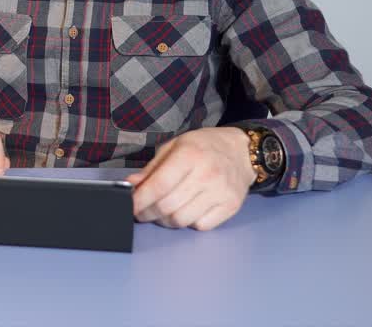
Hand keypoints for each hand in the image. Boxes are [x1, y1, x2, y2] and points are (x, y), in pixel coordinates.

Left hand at [125, 127, 254, 230]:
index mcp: (189, 155)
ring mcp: (221, 192)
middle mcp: (207, 175)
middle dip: (149, 213)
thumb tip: (131, 184)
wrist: (241, 152)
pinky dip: (189, 223)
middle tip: (142, 212)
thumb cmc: (203, 147)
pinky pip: (201, 226)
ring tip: (162, 213)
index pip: (159, 185)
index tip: (130, 206)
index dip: (140, 199)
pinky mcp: (231, 206)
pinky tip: (186, 211)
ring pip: (182, 220)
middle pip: (168, 206)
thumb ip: (152, 167)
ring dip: (166, 221)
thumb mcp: (174, 146)